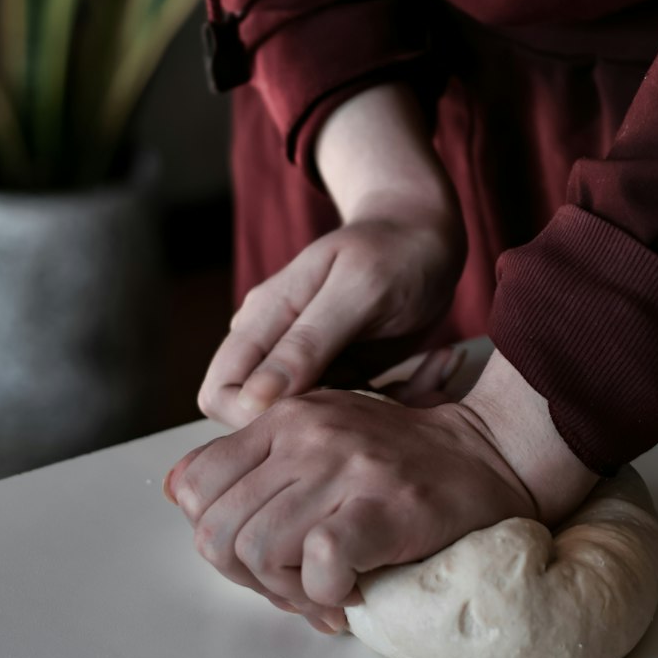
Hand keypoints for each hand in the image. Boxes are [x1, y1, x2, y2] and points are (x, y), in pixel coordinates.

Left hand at [162, 387, 538, 633]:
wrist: (488, 456)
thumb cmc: (398, 460)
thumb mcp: (316, 435)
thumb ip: (251, 461)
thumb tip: (177, 493)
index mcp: (282, 418)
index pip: (195, 486)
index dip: (216, 536)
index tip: (260, 556)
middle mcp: (305, 435)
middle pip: (218, 530)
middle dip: (246, 578)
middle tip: (293, 586)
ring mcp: (344, 467)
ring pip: (258, 551)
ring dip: (287, 592)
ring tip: (325, 592)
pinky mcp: (383, 505)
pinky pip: (319, 564)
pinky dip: (326, 595)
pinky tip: (352, 591)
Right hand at [196, 200, 466, 431]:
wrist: (426, 232)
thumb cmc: (395, 249)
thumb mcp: (359, 290)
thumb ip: (307, 342)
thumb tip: (253, 398)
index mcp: (265, 318)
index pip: (221, 393)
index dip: (254, 420)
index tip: (319, 420)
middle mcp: (277, 344)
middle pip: (263, 415)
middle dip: (317, 425)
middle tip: (381, 403)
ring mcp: (309, 361)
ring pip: (313, 419)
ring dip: (366, 415)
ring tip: (421, 382)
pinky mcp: (343, 372)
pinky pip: (353, 409)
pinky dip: (396, 400)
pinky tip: (435, 366)